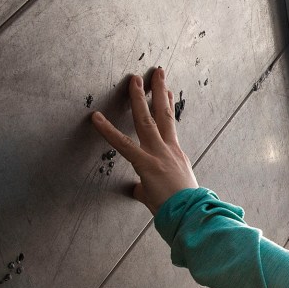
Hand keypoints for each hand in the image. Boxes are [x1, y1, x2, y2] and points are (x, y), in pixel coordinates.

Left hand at [91, 68, 197, 214]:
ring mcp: (158, 155)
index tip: (167, 91)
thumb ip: (149, 187)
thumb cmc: (183, 208)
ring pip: (147, 120)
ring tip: (134, 79)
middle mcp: (169, 150)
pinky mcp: (147, 164)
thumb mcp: (170, 192)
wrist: (192, 215)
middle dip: (159, 91)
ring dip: (140, 98)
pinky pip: (123, 144)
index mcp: (177, 156)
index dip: (169, 106)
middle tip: (156, 72)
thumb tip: (139, 189)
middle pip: (164, 115)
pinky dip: (108, 131)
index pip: (172, 125)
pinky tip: (96, 118)